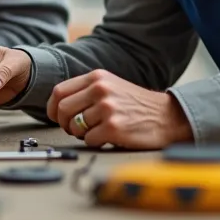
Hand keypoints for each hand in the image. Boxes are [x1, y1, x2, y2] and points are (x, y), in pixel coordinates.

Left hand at [47, 70, 192, 149]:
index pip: (59, 91)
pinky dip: (95, 143)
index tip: (56, 117)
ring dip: (82, 134)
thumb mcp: (111, 86)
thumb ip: (86, 91)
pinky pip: (88, 140)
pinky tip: (108, 138)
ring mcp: (107, 108)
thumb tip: (58, 107)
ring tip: (97, 132)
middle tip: (76, 129)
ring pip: (74, 127)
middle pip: (62, 110)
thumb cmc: (136, 105)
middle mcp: (100, 89)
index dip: (53, 108)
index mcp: (97, 77)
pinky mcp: (114, 127)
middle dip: (65, 124)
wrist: (167, 116)